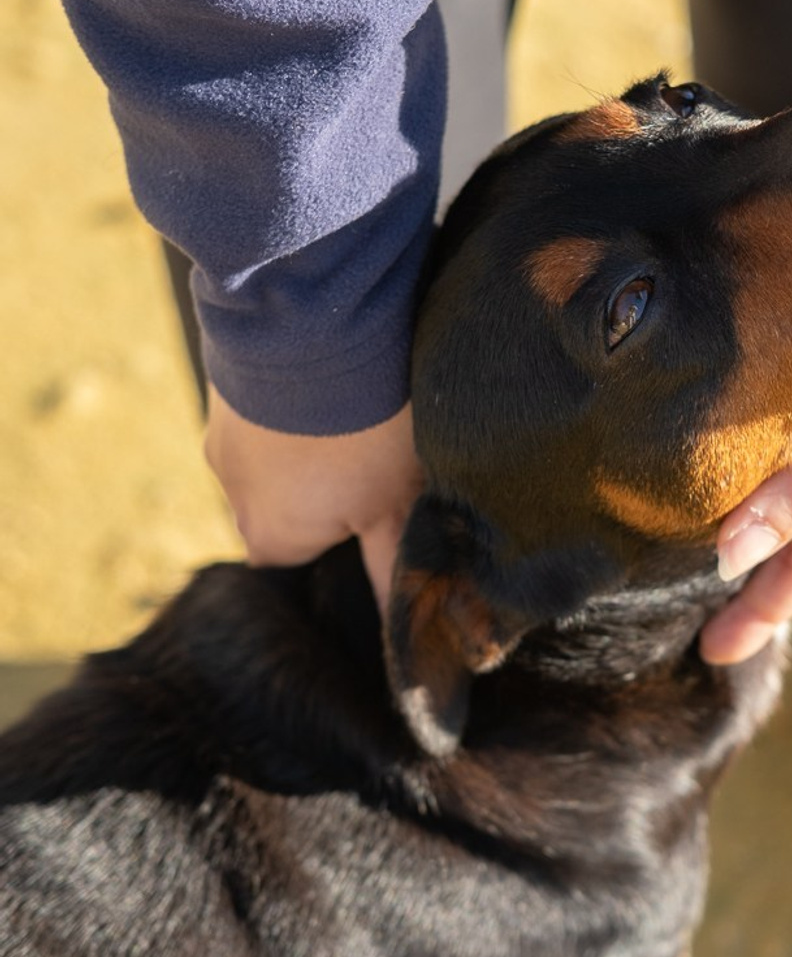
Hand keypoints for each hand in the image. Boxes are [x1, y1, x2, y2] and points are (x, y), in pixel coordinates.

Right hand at [204, 385, 422, 616]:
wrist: (313, 327)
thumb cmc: (363, 432)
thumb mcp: (394, 506)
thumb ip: (391, 565)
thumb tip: (404, 629)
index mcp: (272, 540)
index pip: (303, 564)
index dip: (342, 543)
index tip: (373, 519)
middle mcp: (234, 496)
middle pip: (285, 509)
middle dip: (325, 492)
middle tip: (375, 463)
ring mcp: (223, 435)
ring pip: (274, 454)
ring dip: (309, 442)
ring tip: (355, 414)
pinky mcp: (224, 382)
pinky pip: (264, 405)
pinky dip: (292, 400)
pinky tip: (329, 380)